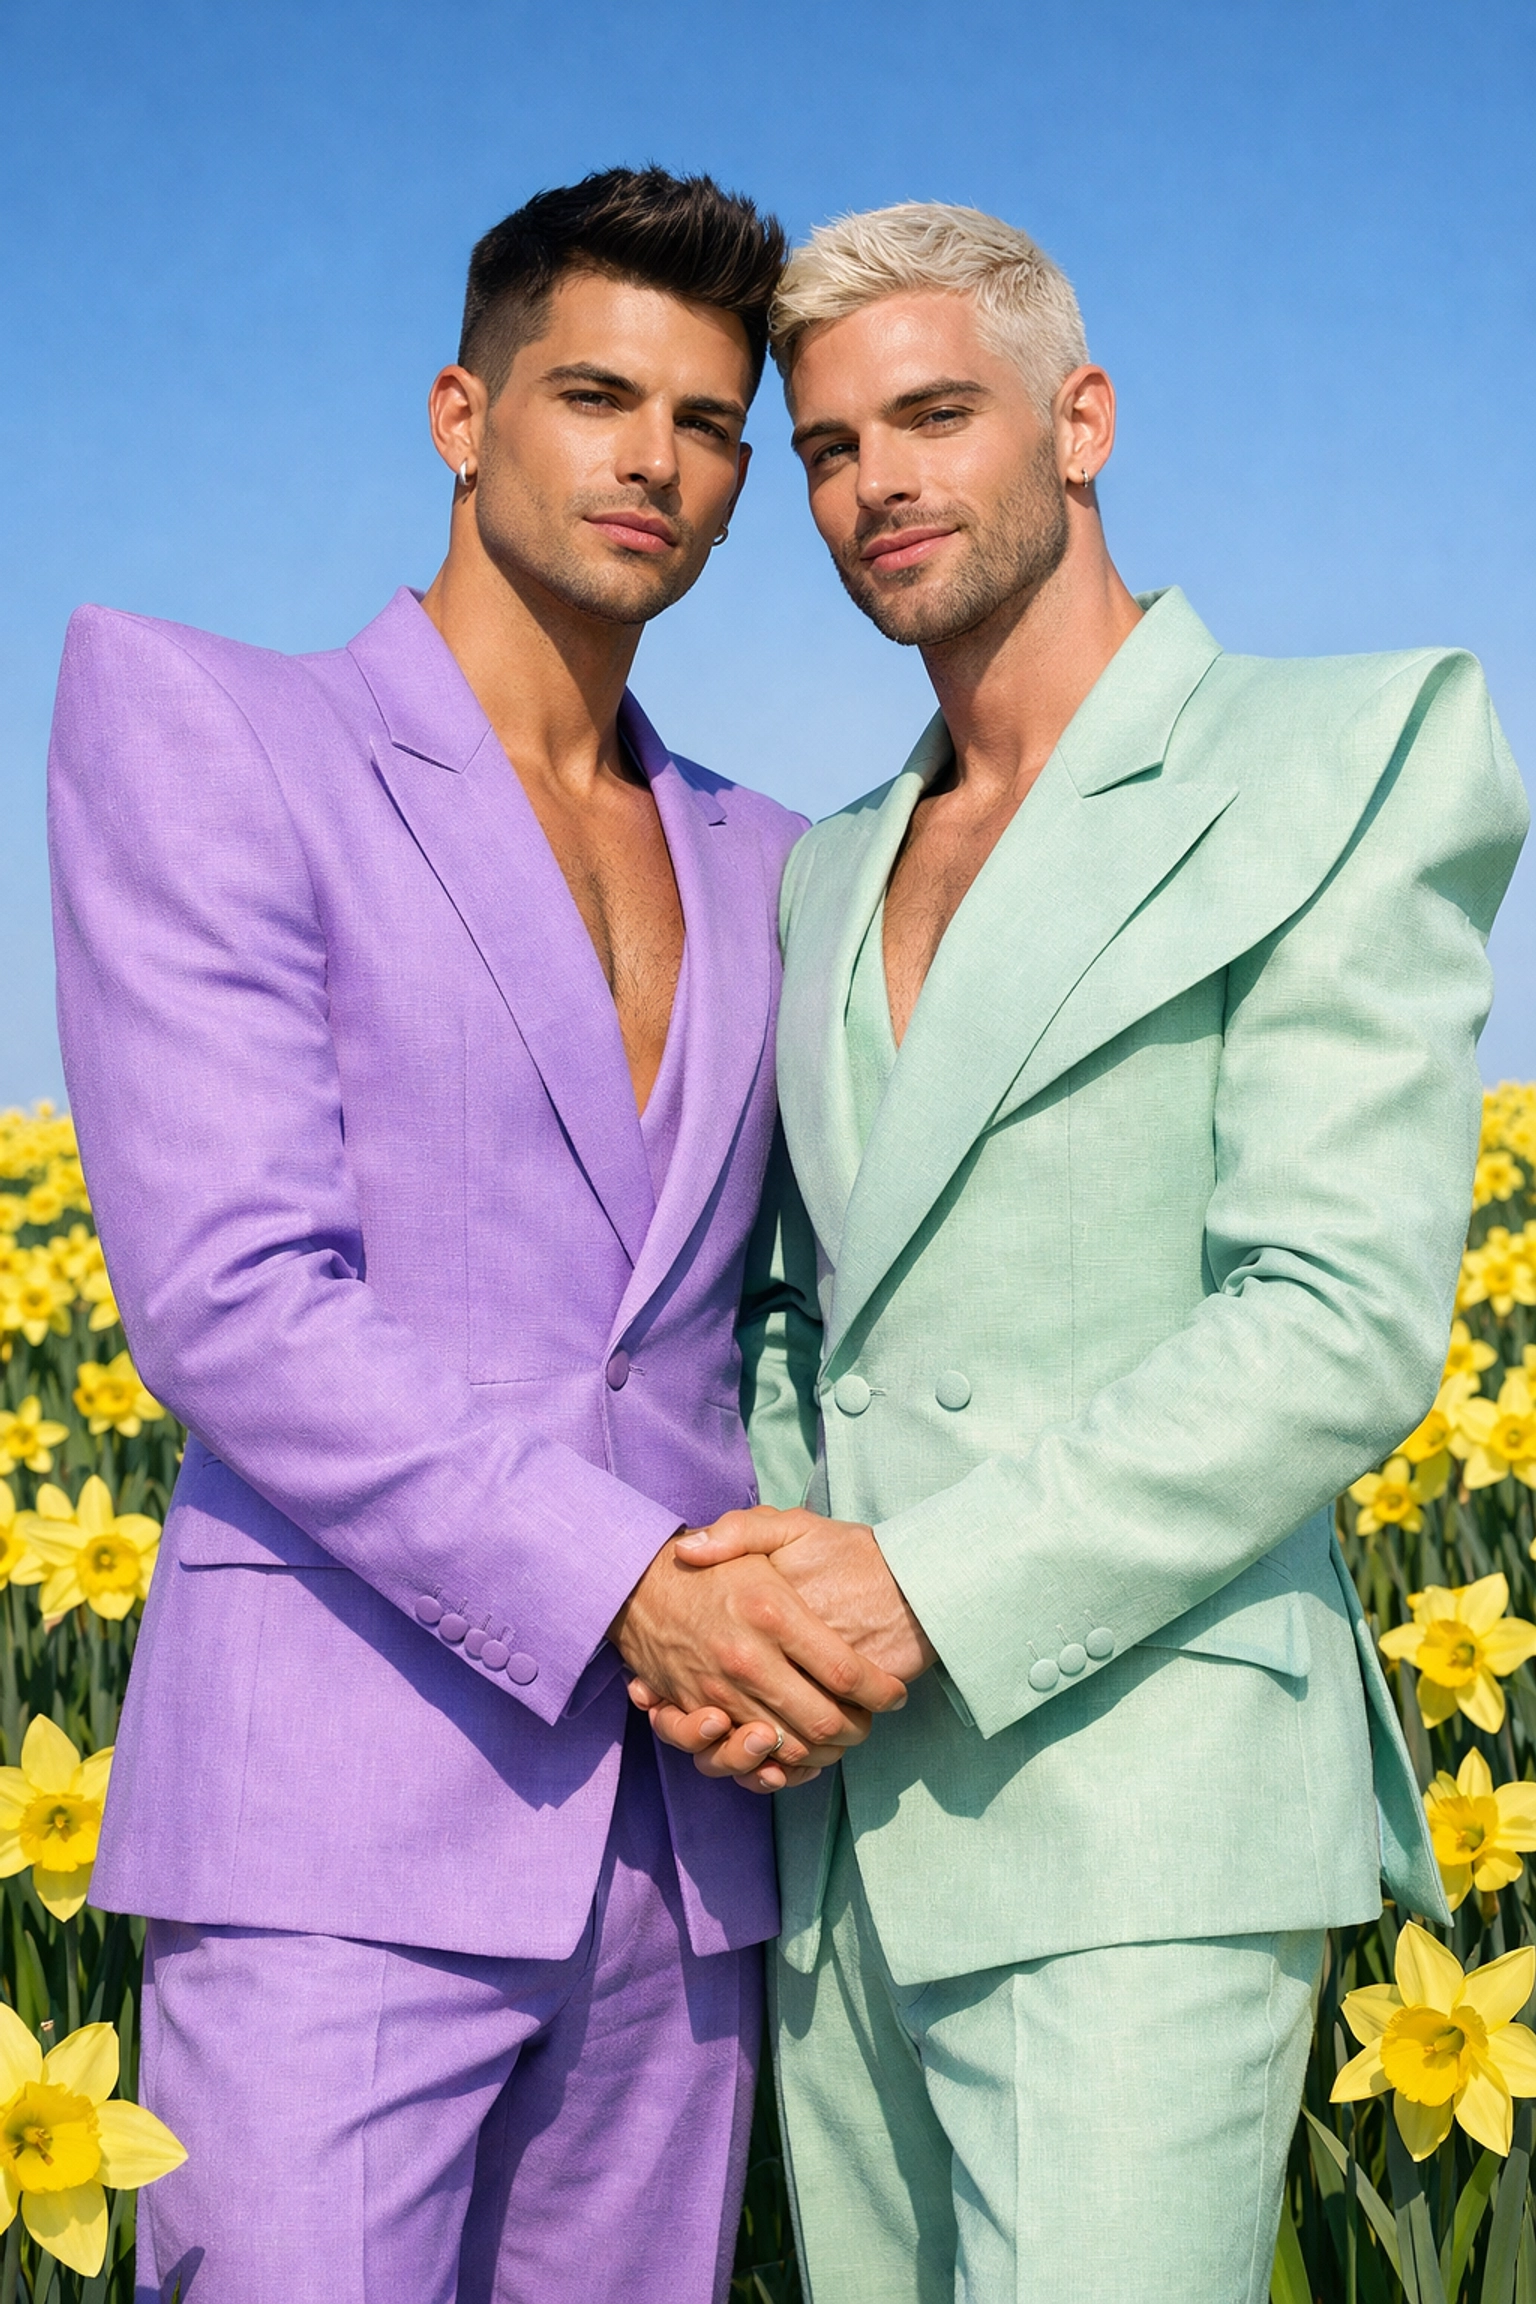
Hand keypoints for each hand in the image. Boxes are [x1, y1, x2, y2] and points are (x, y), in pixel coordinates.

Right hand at [607, 1530, 907, 1780]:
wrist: (635, 1589)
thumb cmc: (712, 1564)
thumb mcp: (755, 1532)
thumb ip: (780, 1535)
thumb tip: (821, 1564)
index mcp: (773, 1613)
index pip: (846, 1672)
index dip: (882, 1692)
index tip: (896, 1694)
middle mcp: (748, 1660)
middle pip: (824, 1722)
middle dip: (858, 1731)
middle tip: (868, 1721)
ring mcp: (720, 1693)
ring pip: (790, 1749)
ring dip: (823, 1755)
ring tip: (837, 1740)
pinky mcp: (696, 1714)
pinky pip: (742, 1762)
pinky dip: (774, 1772)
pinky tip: (793, 1759)